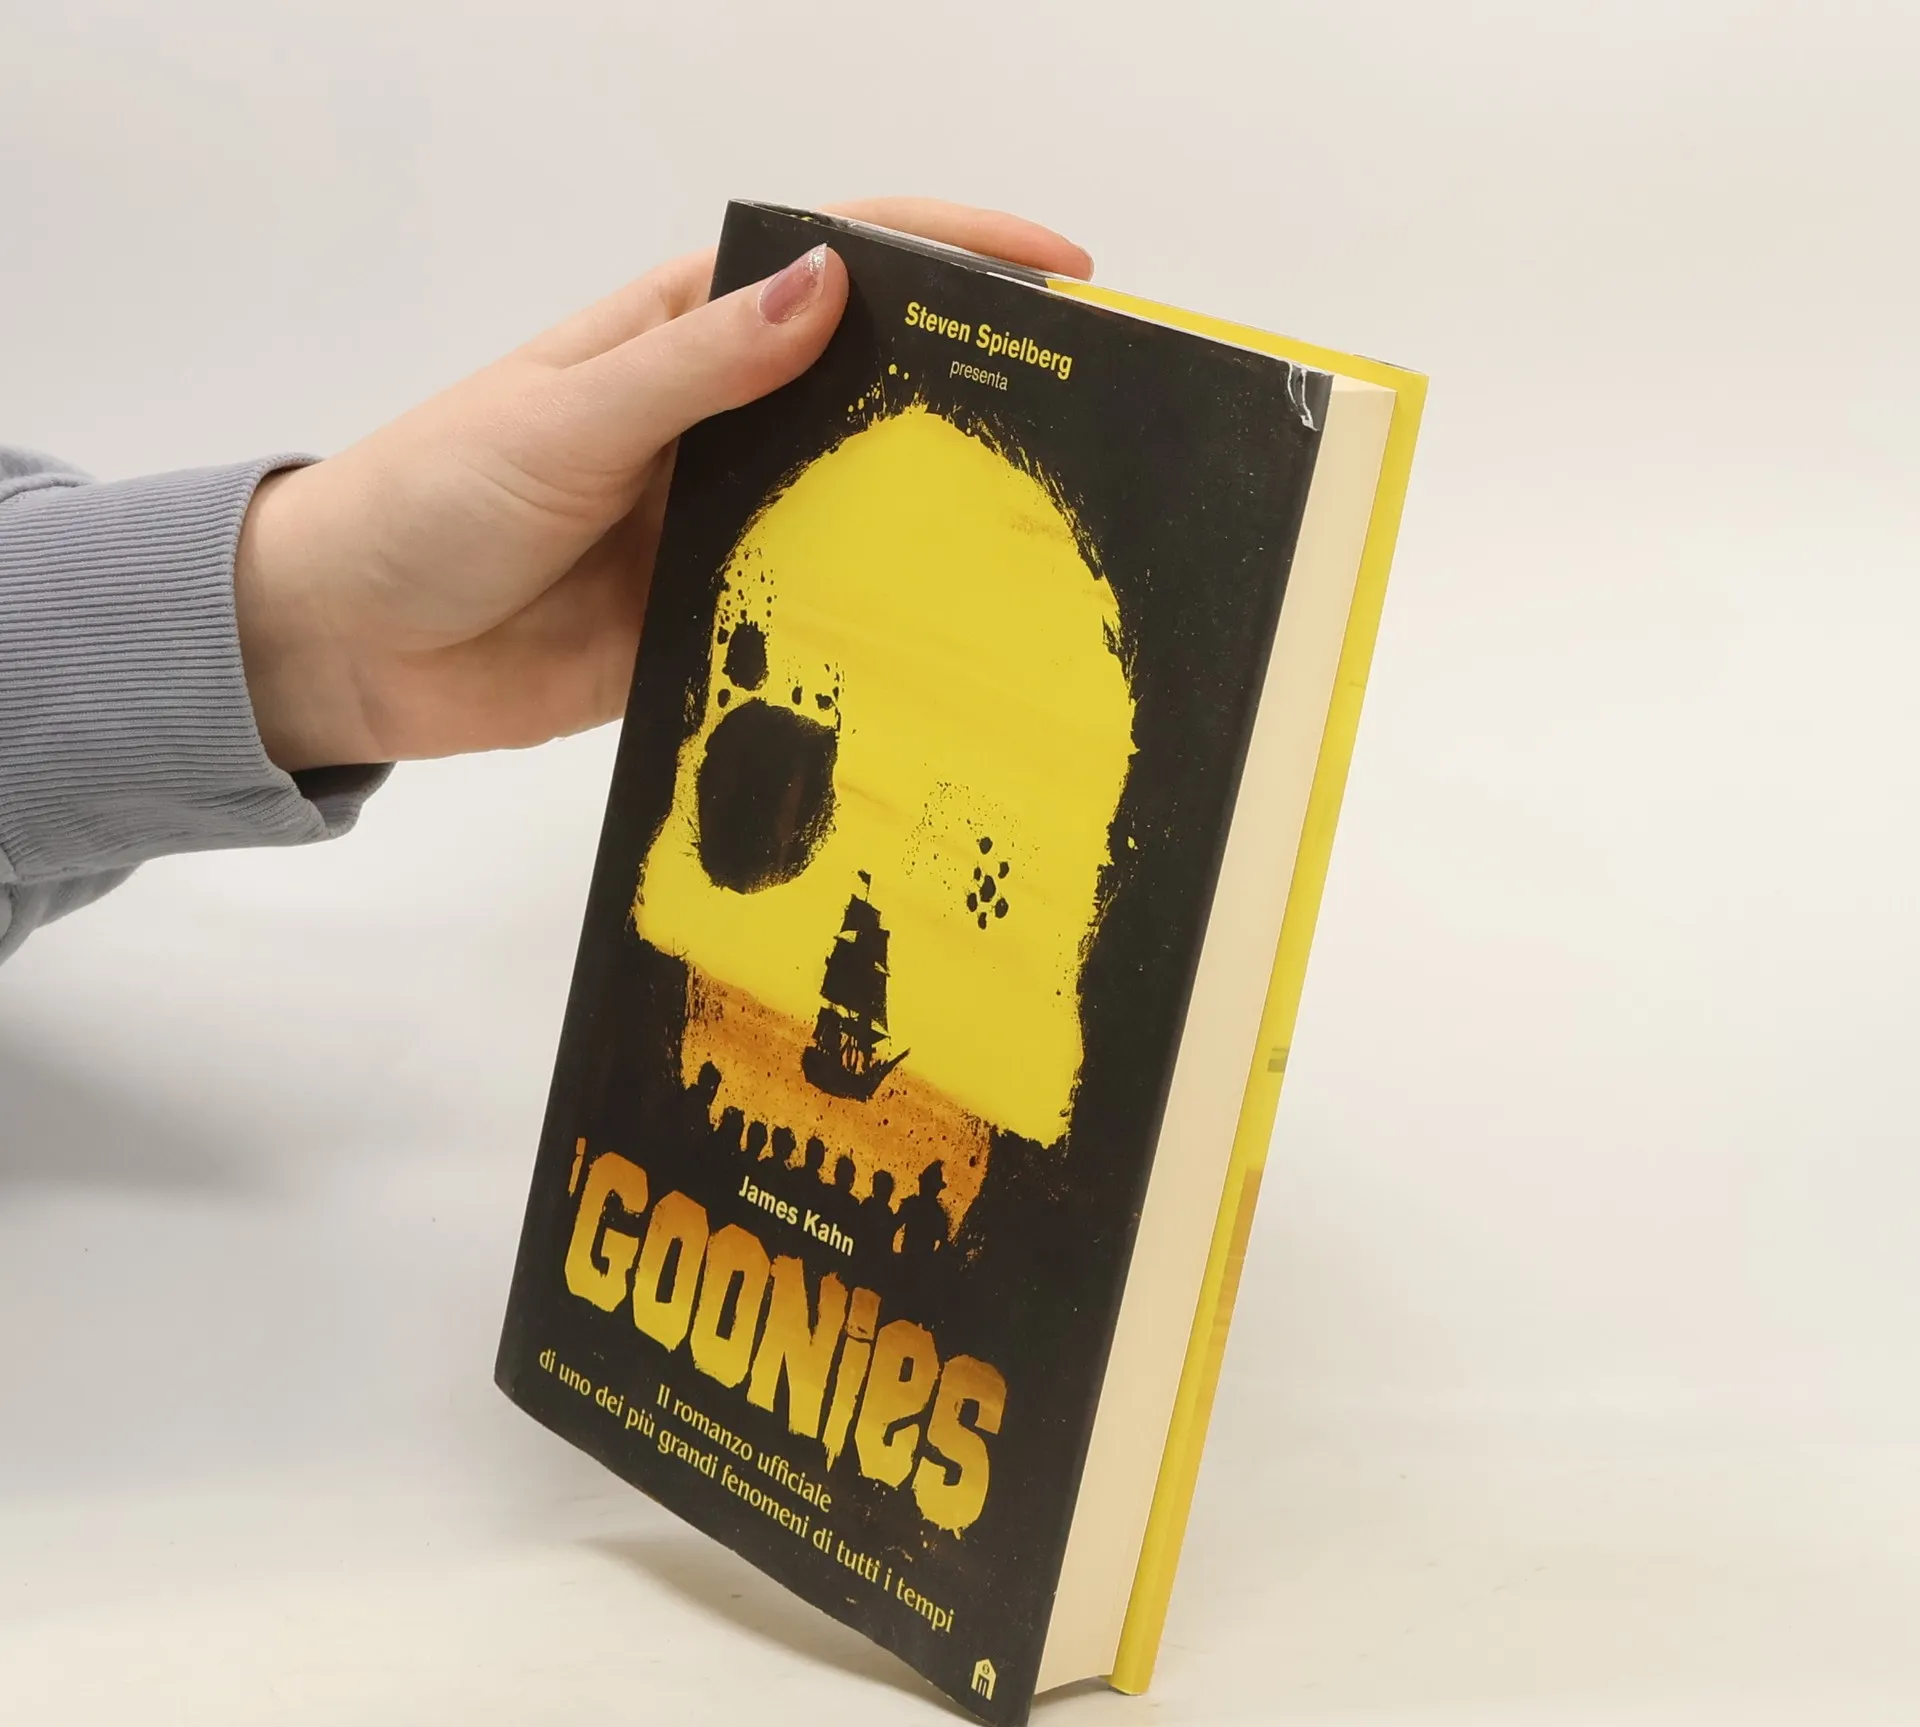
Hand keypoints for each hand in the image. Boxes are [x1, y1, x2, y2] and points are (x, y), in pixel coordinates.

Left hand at [233, 199, 1091, 771]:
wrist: (355, 642)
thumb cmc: (435, 497)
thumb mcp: (568, 418)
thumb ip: (697, 364)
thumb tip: (833, 280)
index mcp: (685, 337)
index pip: (836, 265)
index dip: (950, 254)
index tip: (1060, 274)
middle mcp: (723, 423)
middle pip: (870, 388)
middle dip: (971, 389)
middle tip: (1089, 422)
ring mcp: (726, 523)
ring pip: (855, 506)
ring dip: (932, 516)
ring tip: (1046, 538)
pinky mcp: (718, 619)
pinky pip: (812, 613)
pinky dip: (870, 622)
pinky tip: (941, 643)